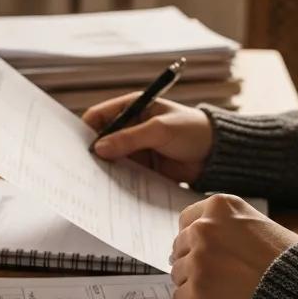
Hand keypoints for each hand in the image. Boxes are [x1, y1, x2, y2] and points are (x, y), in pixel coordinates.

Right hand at [82, 95, 213, 183]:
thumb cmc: (192, 130)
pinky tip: (112, 190)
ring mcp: (136, 149)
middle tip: (83, 168)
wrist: (218, 155)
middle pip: (103, 140)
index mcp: (133, 108)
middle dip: (94, 153)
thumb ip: (130, 138)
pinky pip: (125, 174)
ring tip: (94, 183)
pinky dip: (119, 181)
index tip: (79, 147)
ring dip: (105, 169)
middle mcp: (130, 127)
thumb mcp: (160, 130)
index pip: (100, 116)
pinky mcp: (143, 168)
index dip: (87, 130)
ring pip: (112, 159)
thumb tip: (99, 148)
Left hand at [169, 194, 297, 298]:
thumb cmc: (289, 260)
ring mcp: (199, 259)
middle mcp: (204, 228)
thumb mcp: (257, 225)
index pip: (187, 220)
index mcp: (219, 207)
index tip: (202, 252)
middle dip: (193, 263)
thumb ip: (226, 226)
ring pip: (178, 274)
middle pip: (179, 248)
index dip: (193, 239)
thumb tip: (195, 239)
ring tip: (221, 293)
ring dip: (194, 285)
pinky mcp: (199, 289)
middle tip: (215, 278)